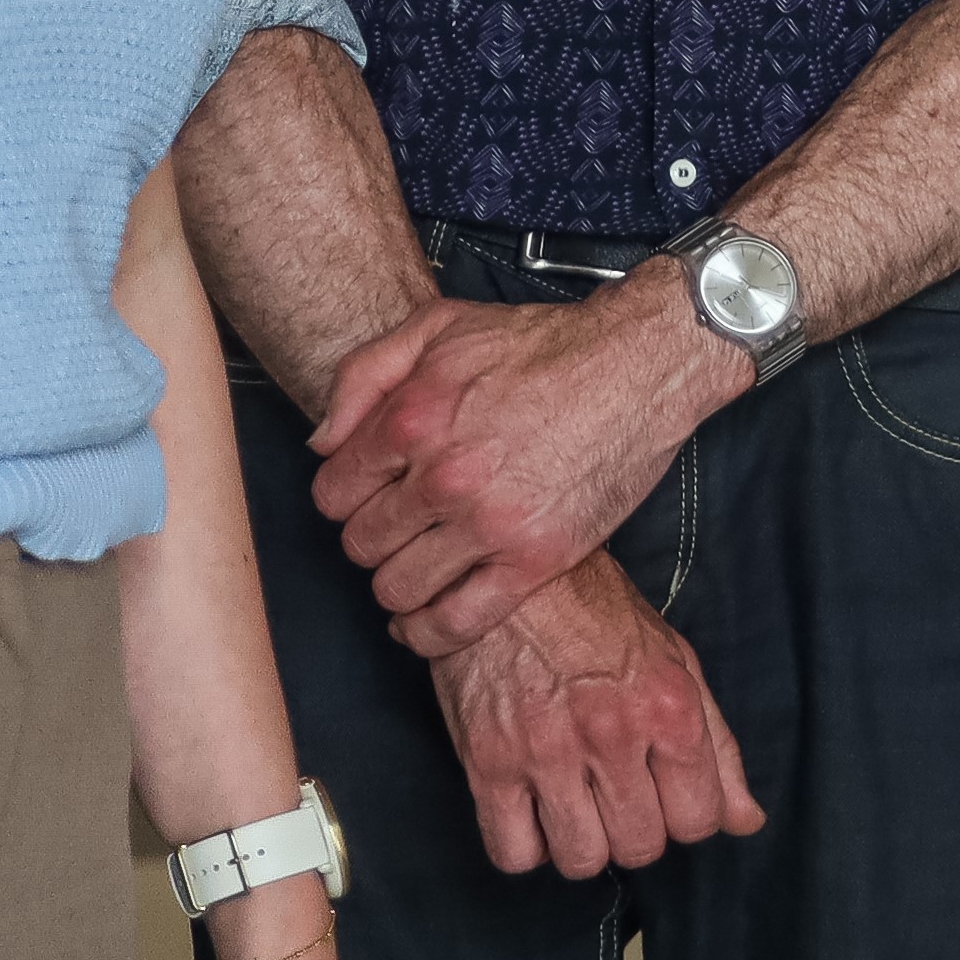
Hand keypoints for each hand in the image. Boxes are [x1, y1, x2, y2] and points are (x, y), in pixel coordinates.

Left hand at [311, 293, 720, 654]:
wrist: (637, 365)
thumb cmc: (542, 344)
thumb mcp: (439, 326)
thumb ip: (363, 375)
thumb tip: (322, 444)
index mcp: (412, 418)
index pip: (333, 495)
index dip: (346, 497)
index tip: (370, 497)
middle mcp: (444, 476)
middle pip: (362, 545)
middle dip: (372, 539)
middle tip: (399, 528)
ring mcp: (491, 523)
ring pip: (398, 589)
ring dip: (398, 584)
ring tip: (417, 567)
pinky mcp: (536, 559)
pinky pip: (457, 623)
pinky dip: (429, 634)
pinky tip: (426, 621)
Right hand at [427, 555, 767, 877]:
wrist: (510, 575)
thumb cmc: (597, 615)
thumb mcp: (676, 662)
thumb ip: (718, 746)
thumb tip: (747, 820)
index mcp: (669, 707)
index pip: (699, 819)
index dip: (684, 815)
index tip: (664, 794)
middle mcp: (612, 733)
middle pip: (640, 846)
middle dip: (634, 830)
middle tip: (617, 795)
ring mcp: (547, 751)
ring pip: (582, 860)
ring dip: (582, 843)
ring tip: (574, 805)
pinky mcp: (487, 762)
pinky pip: (514, 853)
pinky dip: (525, 846)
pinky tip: (531, 811)